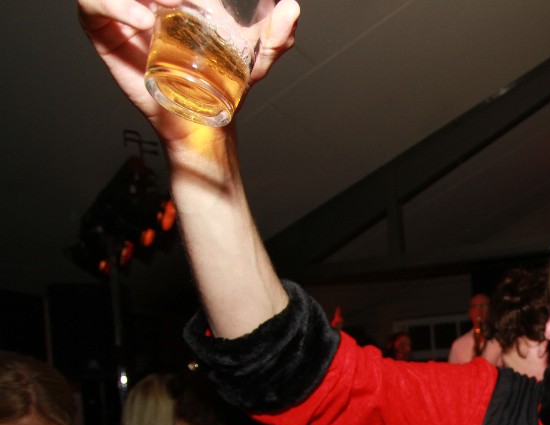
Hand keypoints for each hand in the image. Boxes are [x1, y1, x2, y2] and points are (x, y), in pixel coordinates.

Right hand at [77, 0, 299, 143]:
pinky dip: (112, 5)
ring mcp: (125, 13)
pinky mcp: (105, 33)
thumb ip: (278, 37)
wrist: (204, 123)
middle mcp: (149, 1)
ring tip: (167, 4)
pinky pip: (92, 6)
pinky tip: (141, 19)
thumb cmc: (225, 86)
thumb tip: (292, 8)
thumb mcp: (258, 60)